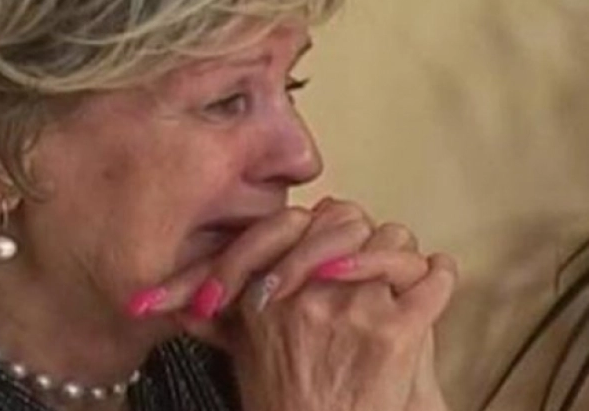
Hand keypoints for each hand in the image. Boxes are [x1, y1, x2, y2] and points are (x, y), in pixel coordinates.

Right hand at [128, 199, 456, 410]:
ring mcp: (355, 309)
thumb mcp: (238, 355)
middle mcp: (308, 291)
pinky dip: (441, 276)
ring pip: (394, 245)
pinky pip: (433, 281)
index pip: (302, 222)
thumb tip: (173, 303)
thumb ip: (217, 321)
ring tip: (404, 269)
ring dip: (399, 257)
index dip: (323, 225)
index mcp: (267, 291)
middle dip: (363, 236)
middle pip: (351, 224)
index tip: (333, 233)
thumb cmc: (281, 405)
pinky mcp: (397, 332)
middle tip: (373, 247)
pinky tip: (438, 276)